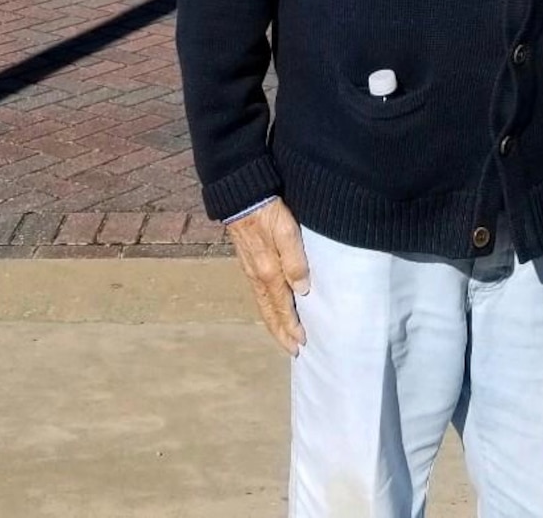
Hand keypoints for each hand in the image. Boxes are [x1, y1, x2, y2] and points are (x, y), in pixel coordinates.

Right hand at [227, 199, 310, 353]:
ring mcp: (250, 269)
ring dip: (273, 321)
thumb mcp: (285, 230)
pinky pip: (258, 292)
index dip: (291, 326)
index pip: (282, 306)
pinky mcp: (247, 260)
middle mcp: (258, 275)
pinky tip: (271, 305)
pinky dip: (266, 306)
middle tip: (292, 350)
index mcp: (268, 271)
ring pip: (263, 303)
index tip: (301, 344)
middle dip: (280, 331)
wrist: (240, 193)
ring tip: (283, 334)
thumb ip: (294, 258)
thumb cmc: (267, 210)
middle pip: (269, 311)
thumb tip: (302, 290)